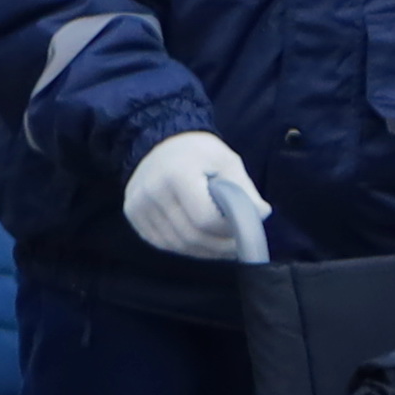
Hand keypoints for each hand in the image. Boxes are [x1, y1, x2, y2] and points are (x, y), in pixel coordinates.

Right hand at [124, 131, 272, 264]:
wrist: (161, 143)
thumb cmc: (200, 153)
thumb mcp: (228, 162)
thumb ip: (244, 190)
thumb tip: (262, 214)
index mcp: (177, 174)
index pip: (205, 218)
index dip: (228, 231)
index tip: (243, 229)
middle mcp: (152, 191)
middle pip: (191, 235)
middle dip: (219, 246)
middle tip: (238, 245)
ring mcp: (138, 204)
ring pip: (177, 244)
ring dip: (204, 251)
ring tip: (223, 246)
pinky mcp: (132, 214)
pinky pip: (162, 242)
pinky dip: (185, 248)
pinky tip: (201, 242)